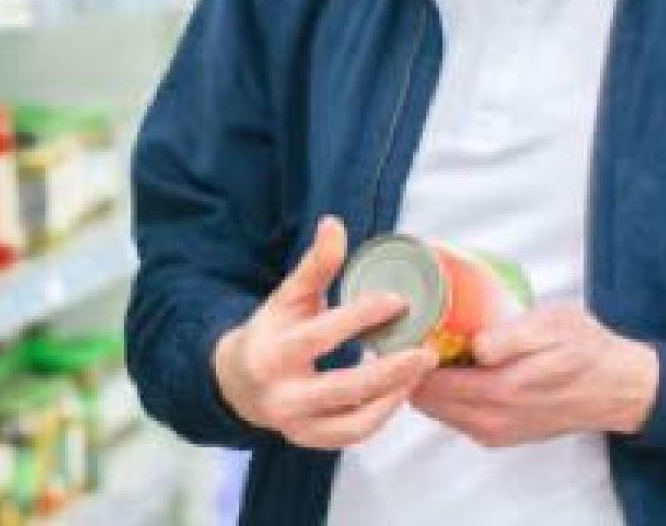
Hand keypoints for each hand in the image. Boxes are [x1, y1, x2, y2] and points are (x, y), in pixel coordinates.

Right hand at [213, 217, 437, 449]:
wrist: (238, 383)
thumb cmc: (269, 331)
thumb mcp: (286, 296)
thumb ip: (314, 265)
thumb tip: (335, 224)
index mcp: (271, 353)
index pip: (321, 335)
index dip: (360, 317)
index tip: (398, 301)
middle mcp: (282, 396)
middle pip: (345, 387)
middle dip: (391, 370)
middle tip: (426, 350)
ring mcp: (296, 426)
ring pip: (356, 421)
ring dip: (393, 396)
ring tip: (419, 370)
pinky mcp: (311, 441)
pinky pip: (355, 434)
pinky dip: (381, 413)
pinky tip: (400, 390)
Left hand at [411, 303, 658, 447]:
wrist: (618, 386)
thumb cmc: (583, 348)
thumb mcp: (549, 326)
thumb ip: (510, 337)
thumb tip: (476, 345)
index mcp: (499, 391)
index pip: (427, 382)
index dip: (406, 354)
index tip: (400, 327)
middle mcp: (491, 420)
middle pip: (423, 399)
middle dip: (407, 368)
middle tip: (405, 331)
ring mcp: (494, 430)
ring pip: (435, 409)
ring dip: (422, 381)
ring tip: (421, 343)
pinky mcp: (499, 433)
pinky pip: (454, 416)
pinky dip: (440, 393)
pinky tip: (446, 365)